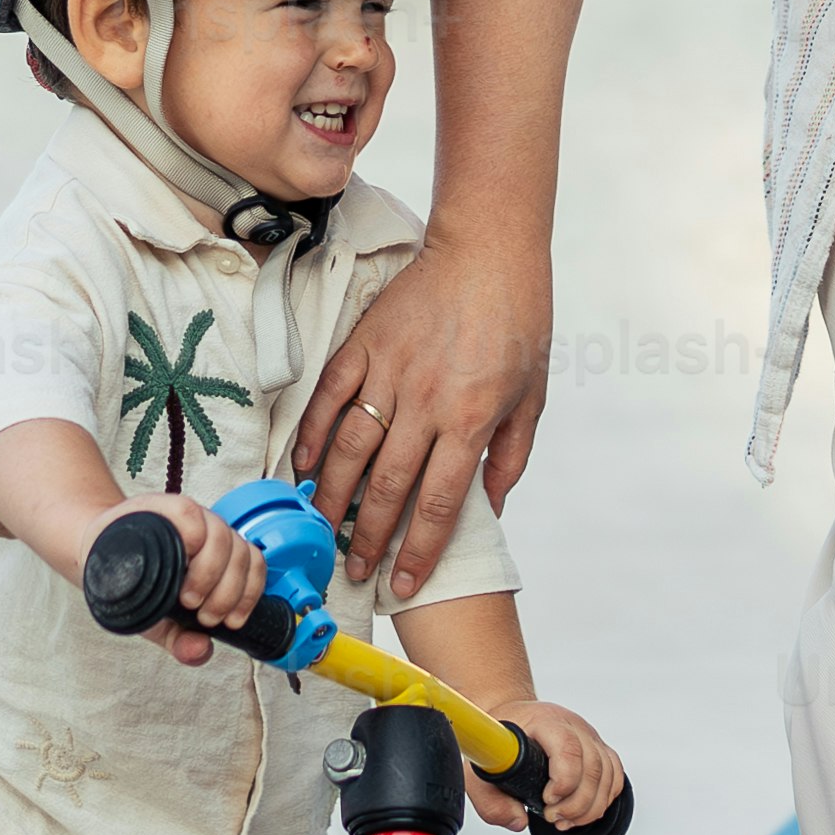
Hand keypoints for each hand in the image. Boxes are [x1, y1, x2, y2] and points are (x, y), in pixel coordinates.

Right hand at [121, 497, 258, 670]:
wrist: (92, 560)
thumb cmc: (133, 588)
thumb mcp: (160, 622)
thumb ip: (182, 641)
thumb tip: (201, 652)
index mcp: (217, 556)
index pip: (252, 564)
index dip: (249, 594)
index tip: (231, 622)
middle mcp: (208, 533)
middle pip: (240, 554)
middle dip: (228, 593)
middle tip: (204, 615)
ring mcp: (187, 518)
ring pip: (222, 535)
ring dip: (211, 572)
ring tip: (188, 598)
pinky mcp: (162, 505)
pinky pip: (190, 513)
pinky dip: (194, 534)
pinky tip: (182, 555)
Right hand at [290, 236, 547, 611]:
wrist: (489, 250)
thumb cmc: (519, 322)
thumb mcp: (533, 395)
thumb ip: (510, 457)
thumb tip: (489, 509)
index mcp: (471, 418)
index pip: (438, 502)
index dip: (419, 550)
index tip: (405, 584)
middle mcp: (426, 401)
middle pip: (388, 485)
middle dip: (368, 536)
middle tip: (352, 569)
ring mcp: (390, 371)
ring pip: (349, 447)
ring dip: (332, 495)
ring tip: (320, 529)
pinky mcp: (364, 344)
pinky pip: (329, 397)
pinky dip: (311, 434)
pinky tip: (301, 466)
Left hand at [471, 696, 624, 834]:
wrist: (507, 718)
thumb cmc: (495, 741)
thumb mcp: (478, 770)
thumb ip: (491, 803)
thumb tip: (519, 822)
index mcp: (543, 721)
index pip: (568, 747)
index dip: (564, 780)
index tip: (546, 801)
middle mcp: (572, 725)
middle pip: (592, 766)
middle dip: (576, 803)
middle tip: (552, 817)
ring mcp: (588, 736)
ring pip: (607, 774)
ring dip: (590, 807)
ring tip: (563, 819)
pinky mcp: (597, 749)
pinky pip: (614, 776)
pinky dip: (603, 800)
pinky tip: (581, 812)